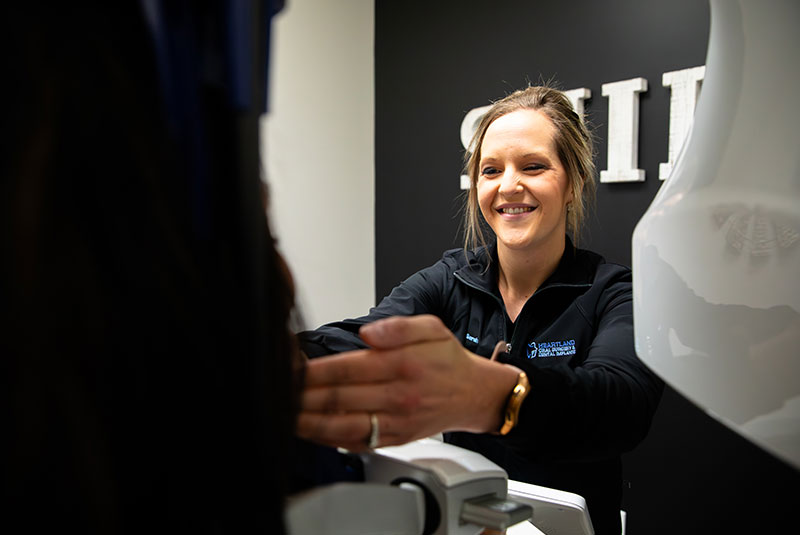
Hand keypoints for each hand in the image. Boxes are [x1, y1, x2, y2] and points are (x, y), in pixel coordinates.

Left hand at [296, 315, 518, 451]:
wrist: (474, 394)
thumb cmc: (448, 361)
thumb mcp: (431, 328)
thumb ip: (398, 327)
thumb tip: (369, 334)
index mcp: (401, 365)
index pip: (345, 369)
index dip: (313, 371)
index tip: (291, 367)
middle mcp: (398, 396)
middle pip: (338, 398)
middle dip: (303, 396)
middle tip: (279, 391)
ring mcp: (396, 421)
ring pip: (343, 426)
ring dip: (311, 423)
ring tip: (287, 416)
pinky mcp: (396, 439)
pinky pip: (358, 442)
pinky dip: (332, 440)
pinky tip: (314, 432)